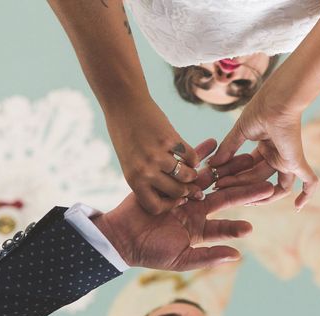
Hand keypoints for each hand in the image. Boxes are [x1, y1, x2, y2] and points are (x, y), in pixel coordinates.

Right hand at [93, 140, 274, 270]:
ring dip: (228, 167)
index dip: (237, 227)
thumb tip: (237, 256)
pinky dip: (200, 154)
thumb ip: (208, 256)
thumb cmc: (150, 252)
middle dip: (245, 189)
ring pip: (211, 178)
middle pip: (225, 196)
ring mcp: (185, 193)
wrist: (121, 236)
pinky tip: (215, 143)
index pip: (224, 225)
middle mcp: (196, 209)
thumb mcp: (181, 259)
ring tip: (246, 157)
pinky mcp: (172, 180)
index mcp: (200, 229)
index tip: (251, 227)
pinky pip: (188, 165)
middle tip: (266, 182)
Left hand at [106, 98, 202, 214]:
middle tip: (193, 188)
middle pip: (176, 192)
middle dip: (187, 191)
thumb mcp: (130, 162)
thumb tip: (173, 194)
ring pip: (186, 176)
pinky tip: (191, 158)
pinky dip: (194, 159)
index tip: (177, 200)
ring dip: (193, 175)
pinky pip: (190, 156)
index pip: (154, 206)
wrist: (124, 104)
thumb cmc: (126, 135)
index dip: (169, 206)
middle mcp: (145, 170)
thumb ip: (146, 178)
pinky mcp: (170, 139)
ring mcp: (159, 155)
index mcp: (133, 179)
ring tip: (192, 172)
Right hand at [208, 87, 318, 209]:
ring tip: (244, 200)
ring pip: (276, 187)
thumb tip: (212, 164)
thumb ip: (228, 148)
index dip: (233, 176)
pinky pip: (308, 182)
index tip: (216, 181)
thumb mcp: (240, 132)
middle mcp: (277, 155)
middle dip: (239, 184)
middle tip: (219, 187)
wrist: (277, 102)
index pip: (248, 169)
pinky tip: (299, 208)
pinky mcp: (297, 162)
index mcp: (265, 147)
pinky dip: (307, 194)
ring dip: (260, 195)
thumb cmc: (260, 109)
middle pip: (258, 179)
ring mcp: (288, 160)